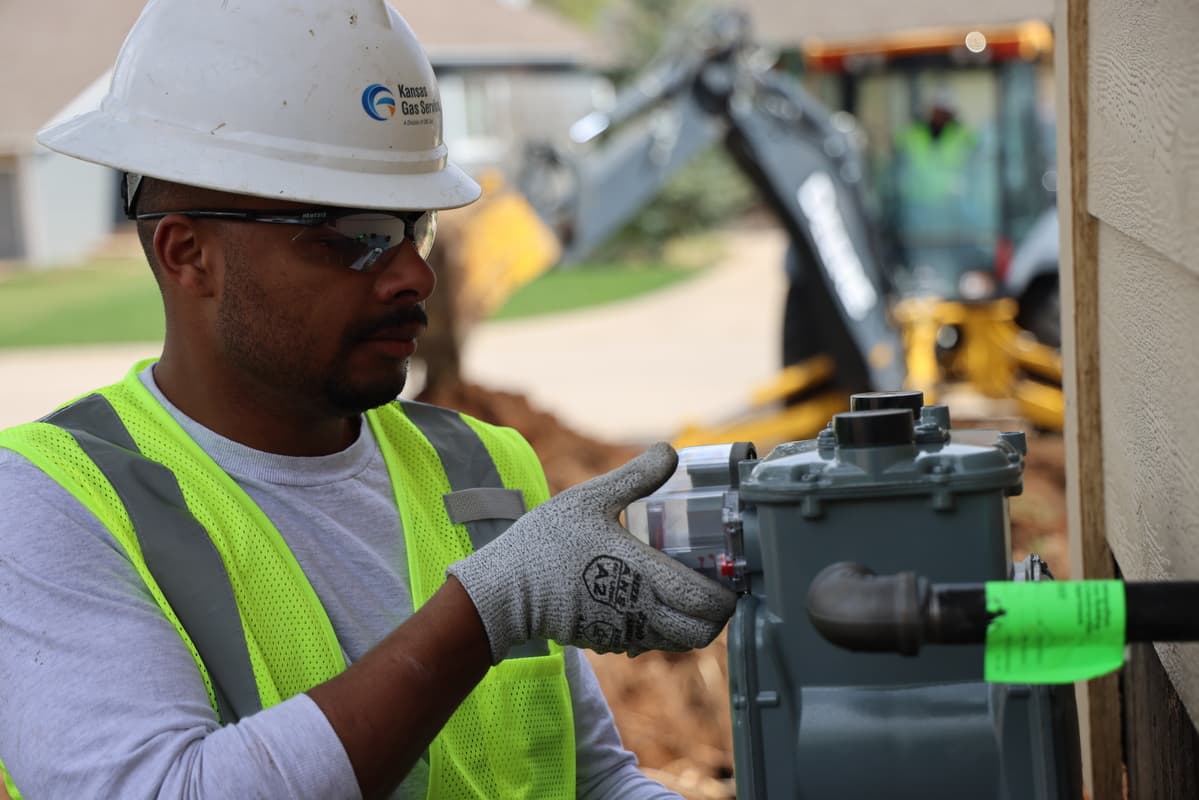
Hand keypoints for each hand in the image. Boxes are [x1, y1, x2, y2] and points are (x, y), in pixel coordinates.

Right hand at [447, 442, 736, 661]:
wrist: (502, 591)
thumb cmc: (545, 543)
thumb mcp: (589, 499)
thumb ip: (634, 477)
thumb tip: (670, 451)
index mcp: (643, 575)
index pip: (705, 603)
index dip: (727, 596)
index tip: (729, 576)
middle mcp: (640, 611)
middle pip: (701, 632)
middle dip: (715, 613)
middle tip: (713, 584)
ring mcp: (623, 631)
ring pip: (676, 641)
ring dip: (688, 621)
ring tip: (682, 588)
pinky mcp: (606, 640)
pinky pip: (648, 642)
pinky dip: (659, 628)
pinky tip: (646, 597)